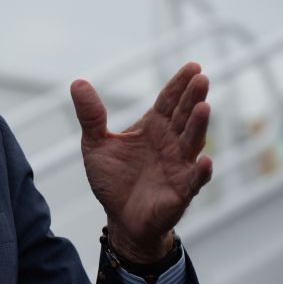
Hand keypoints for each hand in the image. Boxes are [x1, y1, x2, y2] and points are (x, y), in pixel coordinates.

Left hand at [70, 62, 212, 262]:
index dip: (179, 85)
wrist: (119, 217)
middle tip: (201, 78)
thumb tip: (77, 83)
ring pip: (193, 142)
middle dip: (193, 97)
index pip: (169, 101)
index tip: (193, 66)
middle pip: (184, 115)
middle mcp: (170, 143)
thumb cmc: (112, 178)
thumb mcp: (95, 143)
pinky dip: (201, 171)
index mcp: (152, 127)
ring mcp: (179, 165)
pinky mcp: (181, 191)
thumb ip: (90, 115)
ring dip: (199, 126)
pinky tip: (205, 160)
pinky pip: (195, 180)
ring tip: (204, 107)